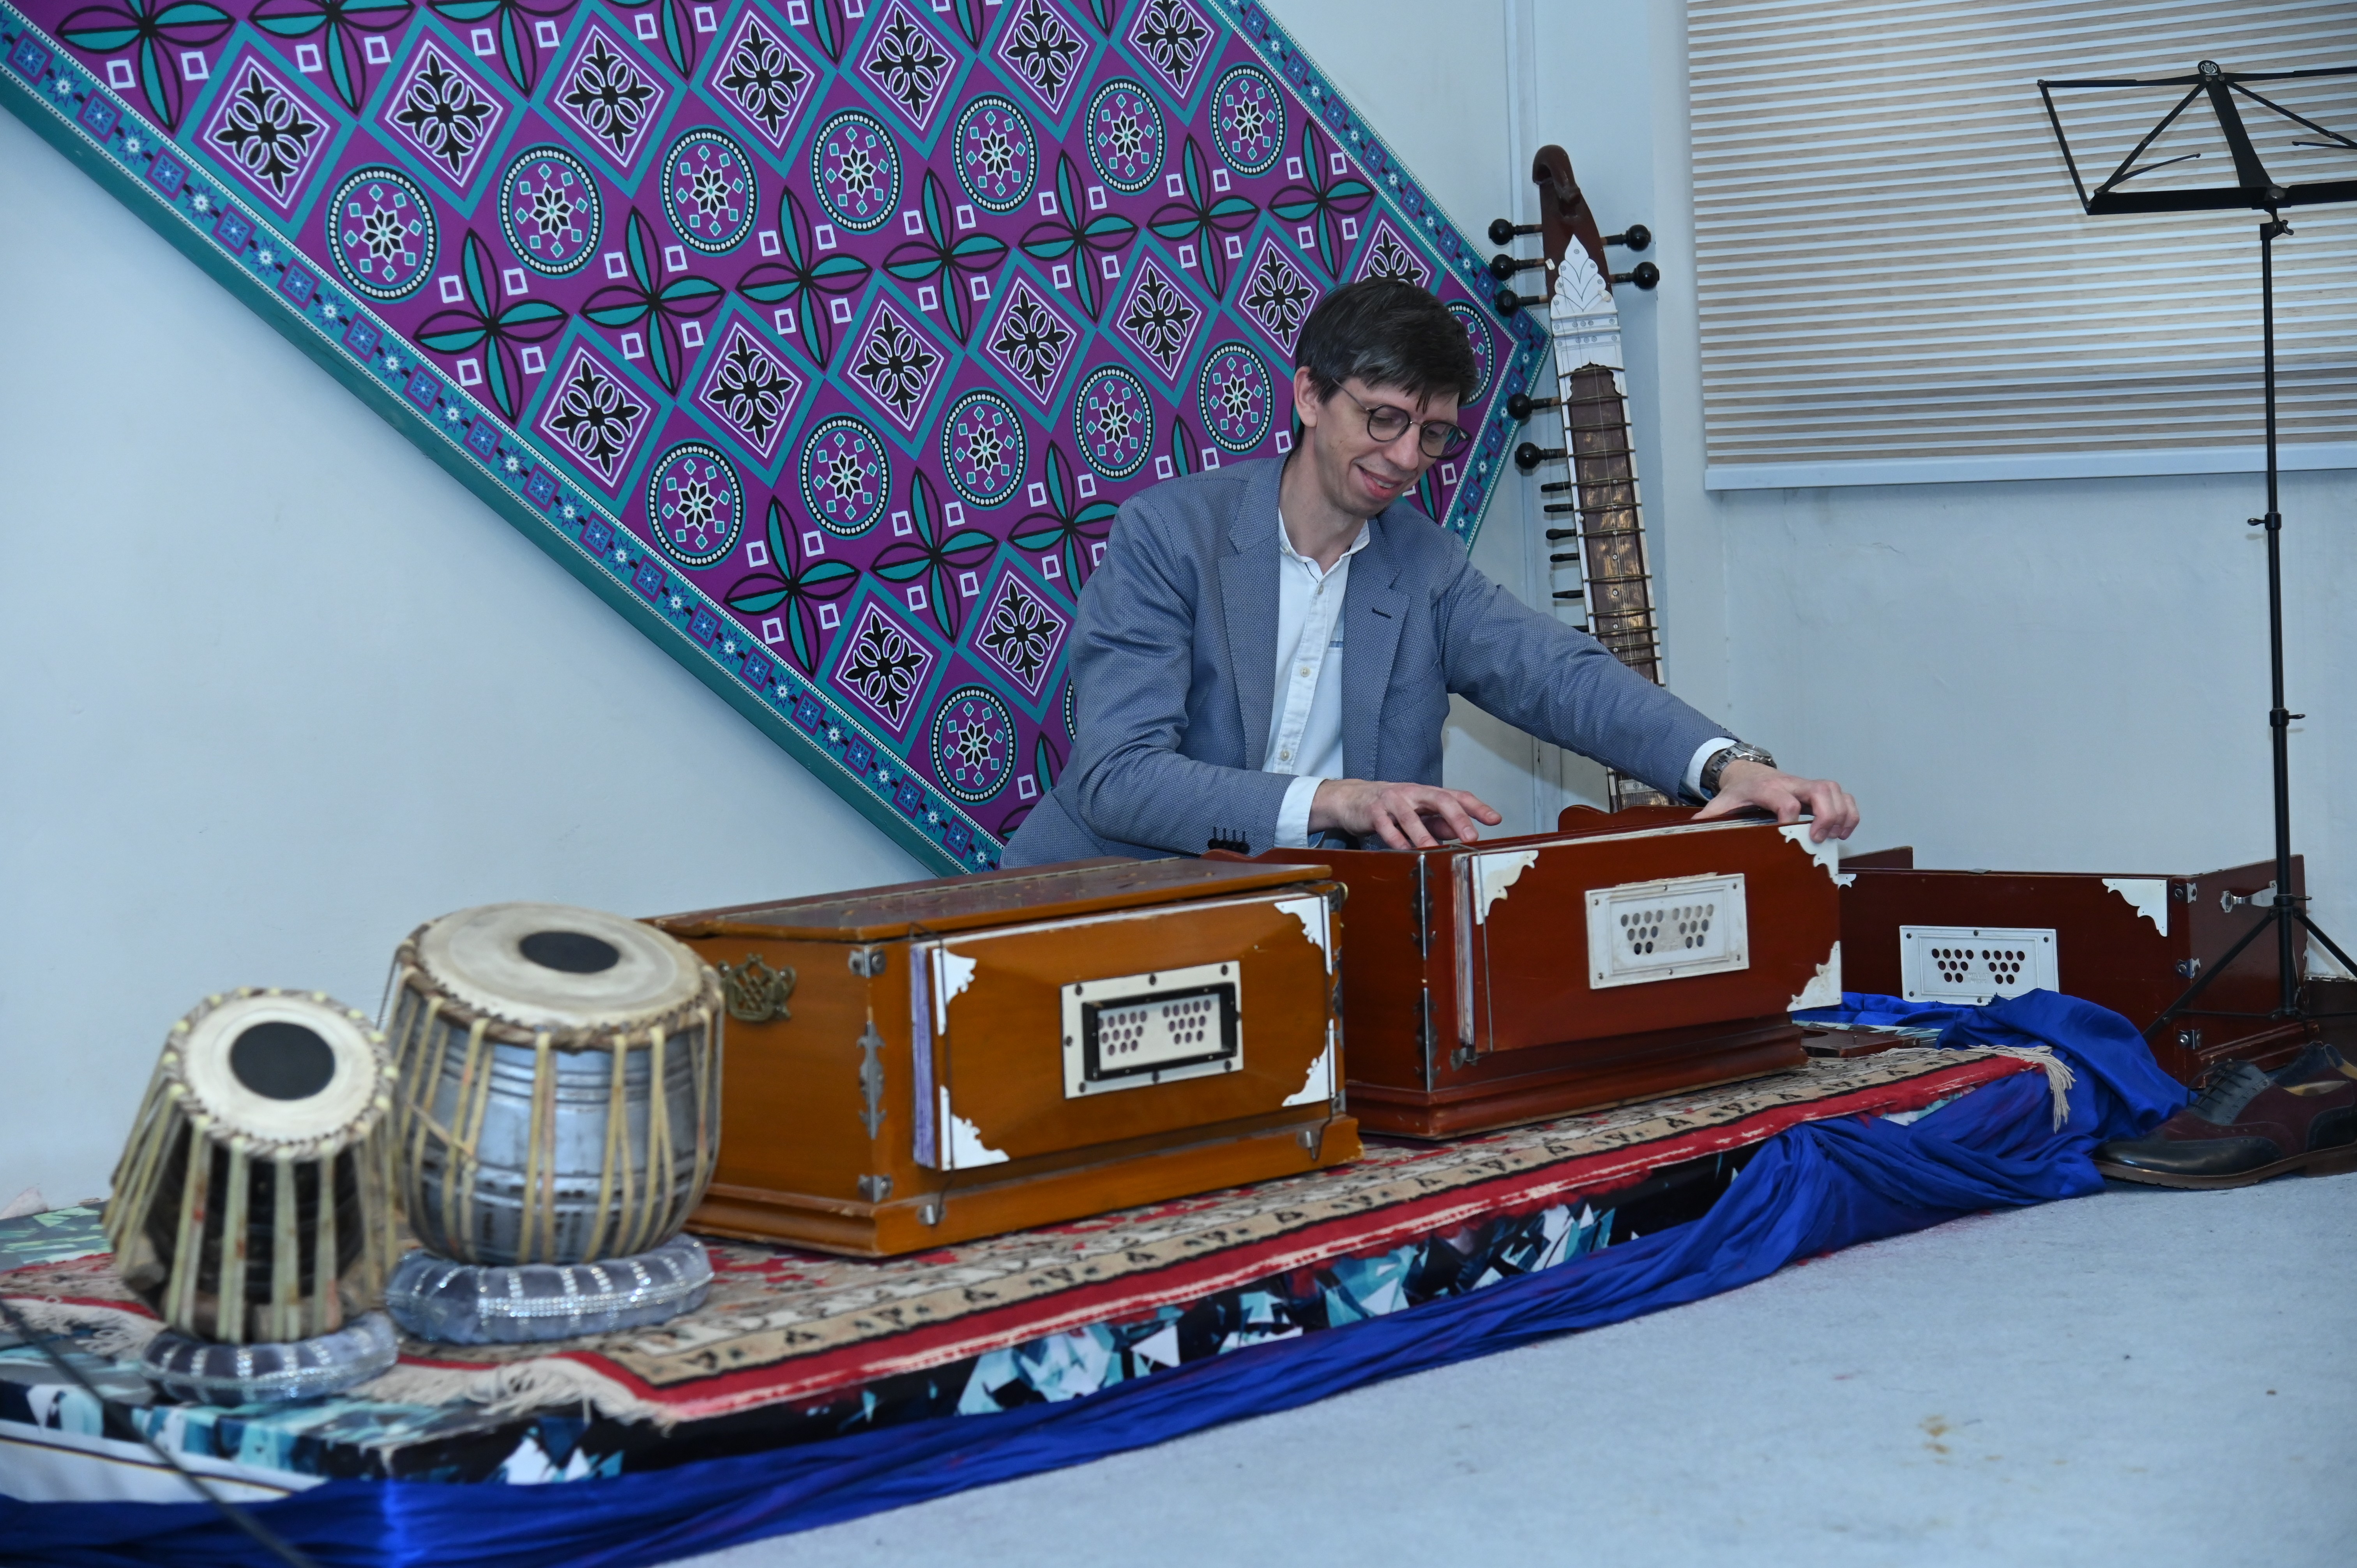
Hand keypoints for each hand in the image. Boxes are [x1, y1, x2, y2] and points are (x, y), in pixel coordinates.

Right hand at [1310, 779, 1503, 848]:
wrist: (1351, 798)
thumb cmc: (1390, 807)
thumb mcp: (1418, 813)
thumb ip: (1439, 823)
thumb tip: (1462, 833)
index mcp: (1427, 793)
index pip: (1457, 796)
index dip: (1477, 807)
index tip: (1495, 820)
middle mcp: (1412, 793)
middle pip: (1440, 800)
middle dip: (1457, 817)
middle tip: (1470, 836)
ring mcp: (1392, 801)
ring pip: (1410, 816)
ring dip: (1423, 834)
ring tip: (1434, 849)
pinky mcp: (1373, 812)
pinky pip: (1385, 826)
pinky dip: (1395, 839)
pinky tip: (1404, 850)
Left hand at [1692, 760, 1858, 842]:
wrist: (1749, 773)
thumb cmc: (1740, 791)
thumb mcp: (1723, 802)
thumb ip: (1711, 817)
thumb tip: (1693, 830)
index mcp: (1767, 788)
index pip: (1784, 799)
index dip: (1789, 816)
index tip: (1787, 833)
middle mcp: (1791, 784)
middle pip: (1820, 789)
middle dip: (1825, 815)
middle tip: (1819, 838)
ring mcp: (1807, 786)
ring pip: (1835, 790)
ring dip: (1841, 813)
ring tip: (1836, 835)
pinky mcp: (1818, 792)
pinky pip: (1843, 796)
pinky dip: (1850, 812)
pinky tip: (1844, 830)